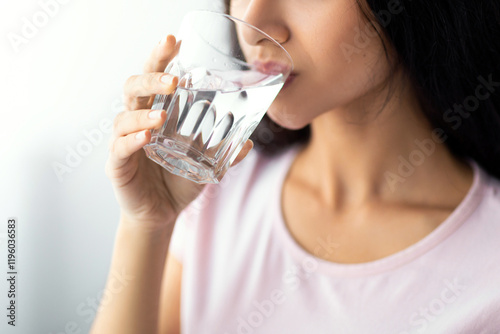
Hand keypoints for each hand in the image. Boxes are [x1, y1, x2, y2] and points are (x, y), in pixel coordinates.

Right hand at [105, 35, 252, 229]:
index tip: (175, 41)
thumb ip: (224, 152)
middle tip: (172, 79)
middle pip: (133, 88)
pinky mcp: (117, 165)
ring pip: (123, 116)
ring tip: (162, 116)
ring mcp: (124, 142)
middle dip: (150, 77)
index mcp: (157, 113)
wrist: (161, 214)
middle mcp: (138, 121)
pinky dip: (131, 140)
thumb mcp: (206, 165)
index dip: (161, 58)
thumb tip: (250, 142)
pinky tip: (146, 136)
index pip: (155, 79)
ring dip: (142, 113)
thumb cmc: (178, 182)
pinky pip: (119, 148)